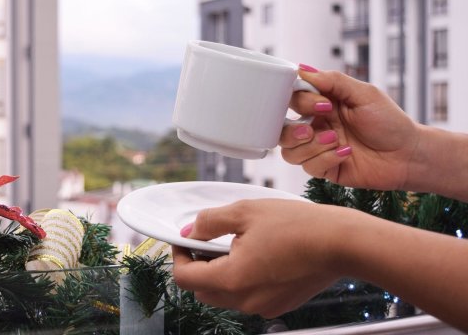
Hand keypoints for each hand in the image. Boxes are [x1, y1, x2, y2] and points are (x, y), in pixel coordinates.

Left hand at [172, 199, 345, 317]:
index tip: (184, 239)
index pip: (185, 278)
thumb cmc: (298, 226)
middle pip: (203, 291)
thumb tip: (190, 231)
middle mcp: (245, 301)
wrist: (341, 243)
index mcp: (231, 280)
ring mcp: (263, 307)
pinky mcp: (279, 305)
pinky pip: (248, 297)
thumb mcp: (245, 212)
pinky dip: (243, 280)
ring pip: (225, 296)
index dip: (178, 256)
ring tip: (236, 245)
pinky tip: (258, 255)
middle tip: (208, 241)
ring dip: (220, 274)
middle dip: (198, 266)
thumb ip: (210, 222)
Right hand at [280, 66, 420, 190]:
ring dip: (310, 146)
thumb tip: (302, 69)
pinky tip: (346, 153)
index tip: (323, 104)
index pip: (292, 99)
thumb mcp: (364, 93)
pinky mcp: (324, 169)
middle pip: (282, 129)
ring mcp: (318, 149)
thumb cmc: (389, 121)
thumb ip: (333, 81)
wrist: (408, 154)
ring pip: (289, 152)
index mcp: (322, 104)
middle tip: (312, 129)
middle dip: (293, 130)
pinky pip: (308, 167)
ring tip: (335, 140)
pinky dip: (326, 159)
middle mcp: (315, 126)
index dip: (300, 101)